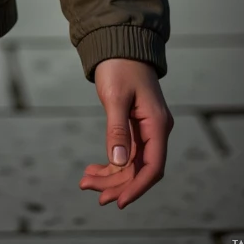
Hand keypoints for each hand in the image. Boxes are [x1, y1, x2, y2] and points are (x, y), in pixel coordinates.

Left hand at [79, 58, 172, 208]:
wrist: (120, 43)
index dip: (137, 187)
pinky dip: (110, 164)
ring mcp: (146, 129)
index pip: (153, 166)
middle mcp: (156, 130)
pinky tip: (93, 171)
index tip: (119, 201)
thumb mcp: (115, 97)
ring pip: (130, 164)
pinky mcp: (135, 126)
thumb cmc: (119, 66)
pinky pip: (125, 153)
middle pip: (140, 169)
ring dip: (110, 176)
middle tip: (92, 192)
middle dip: (117, 183)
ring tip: (86, 182)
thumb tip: (117, 163)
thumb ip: (117, 130)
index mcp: (157, 124)